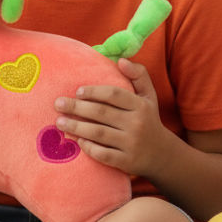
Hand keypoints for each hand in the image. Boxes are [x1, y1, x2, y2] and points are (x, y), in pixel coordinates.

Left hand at [53, 59, 168, 177]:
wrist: (162, 154)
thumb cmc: (148, 119)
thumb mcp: (149, 95)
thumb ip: (138, 74)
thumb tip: (121, 60)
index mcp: (140, 105)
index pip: (114, 94)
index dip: (94, 91)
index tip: (77, 91)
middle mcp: (137, 123)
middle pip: (102, 113)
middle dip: (77, 108)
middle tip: (58, 104)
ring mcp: (131, 144)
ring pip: (99, 133)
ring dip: (76, 127)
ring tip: (59, 122)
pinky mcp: (126, 161)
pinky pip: (103, 154)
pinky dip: (88, 147)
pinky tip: (77, 141)